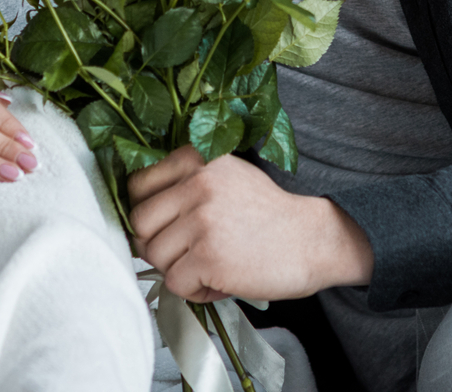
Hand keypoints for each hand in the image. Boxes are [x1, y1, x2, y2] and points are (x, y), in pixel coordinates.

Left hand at [127, 146, 374, 301]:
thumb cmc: (268, 215)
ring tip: (210, 266)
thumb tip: (140, 215)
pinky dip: (195, 291)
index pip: (138, 185)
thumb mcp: (228, 177)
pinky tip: (220, 281)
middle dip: (157, 244)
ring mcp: (202, 220)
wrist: (313, 239)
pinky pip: (175, 284)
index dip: (147, 213)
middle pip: (140, 223)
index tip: (164, 226)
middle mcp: (197, 184)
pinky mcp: (208, 257)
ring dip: (178, 269)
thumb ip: (187, 183)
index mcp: (198, 160)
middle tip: (185, 253)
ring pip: (154, 256)